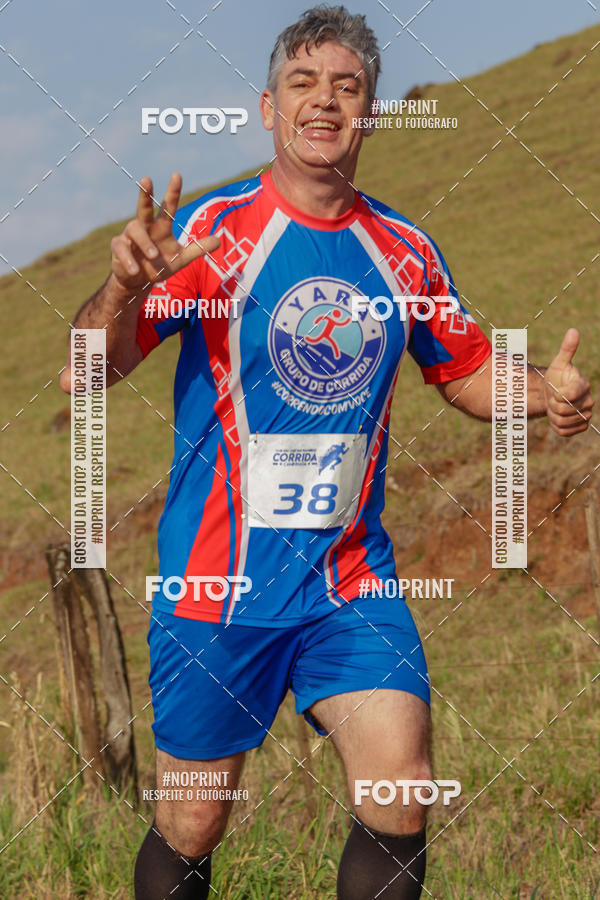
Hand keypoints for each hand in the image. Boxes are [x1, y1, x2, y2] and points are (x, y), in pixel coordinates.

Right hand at [110, 173, 219, 290]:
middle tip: (147, 179)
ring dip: (145, 243)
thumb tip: (218, 241)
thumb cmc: (159, 265)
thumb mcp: (181, 259)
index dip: (173, 192)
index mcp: (161, 227)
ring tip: (154, 256)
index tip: (177, 175)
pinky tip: (135, 270)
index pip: (168, 207)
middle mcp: (145, 226)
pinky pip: (121, 249)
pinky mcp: (118, 247)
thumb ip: (197, 249)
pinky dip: (129, 260)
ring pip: (135, 230)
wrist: (139, 281)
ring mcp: (130, 235)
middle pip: (144, 207)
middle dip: (145, 194)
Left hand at [544, 328, 593, 435]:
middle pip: (563, 411)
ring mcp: (585, 416)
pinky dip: (556, 426)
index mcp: (584, 386)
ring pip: (563, 422)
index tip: (555, 390)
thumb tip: (573, 331)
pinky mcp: (581, 427)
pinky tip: (557, 417)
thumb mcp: (559, 363)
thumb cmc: (557, 377)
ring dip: (553, 416)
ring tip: (555, 407)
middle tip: (553, 398)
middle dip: (553, 405)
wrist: (554, 394)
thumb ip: (567, 349)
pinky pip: (564, 432)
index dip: (557, 395)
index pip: (568, 396)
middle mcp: (589, 402)